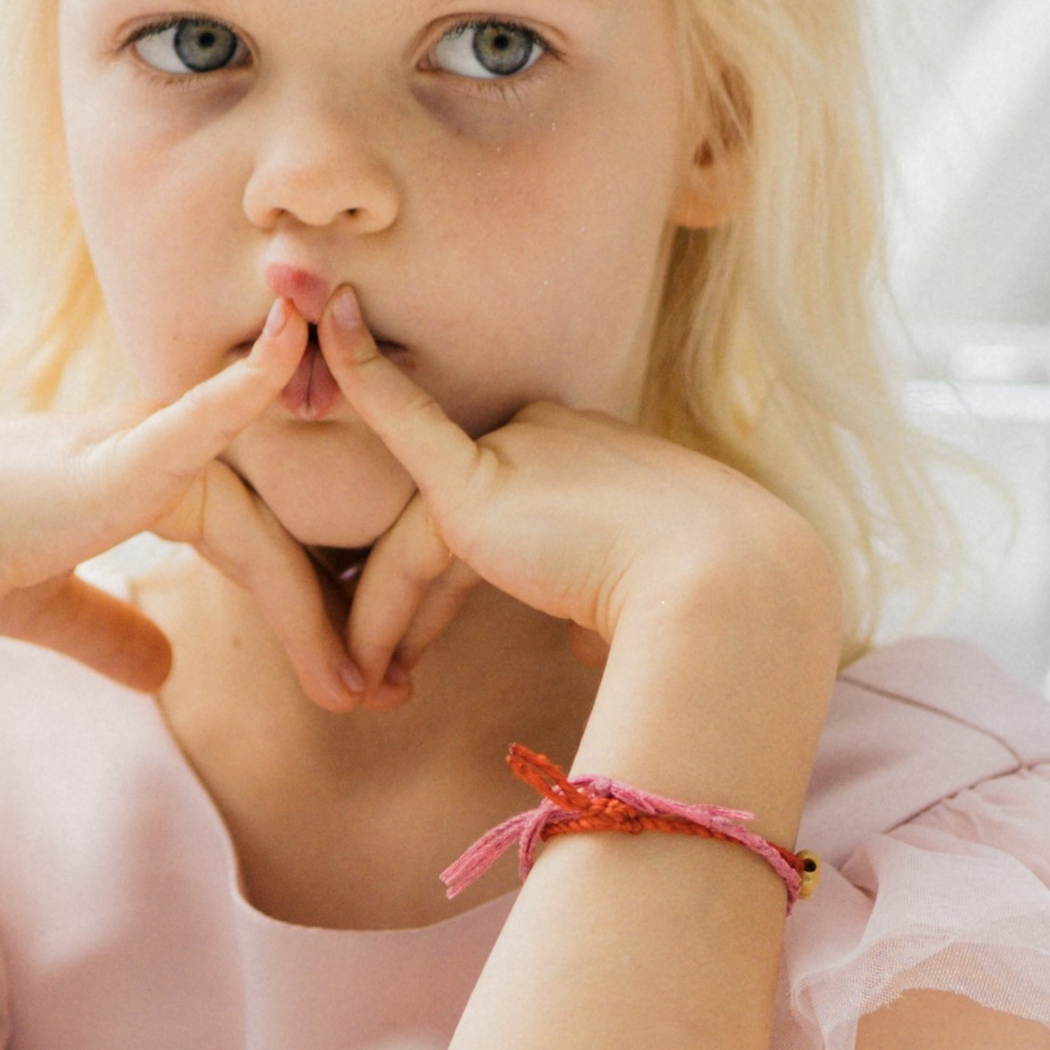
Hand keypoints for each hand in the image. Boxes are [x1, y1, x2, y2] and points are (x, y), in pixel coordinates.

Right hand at [0, 299, 370, 711]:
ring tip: (360, 688)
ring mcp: (143, 443)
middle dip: (332, 621)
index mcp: (137, 478)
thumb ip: (109, 628)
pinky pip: (215, 417)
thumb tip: (163, 667)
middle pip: (270, 539)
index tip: (342, 682)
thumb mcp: (50, 608)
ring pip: (259, 531)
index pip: (248, 543)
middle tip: (386, 694)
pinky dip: (264, 388)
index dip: (298, 611)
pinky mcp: (129, 452)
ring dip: (310, 614)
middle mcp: (152, 449)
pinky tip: (312, 374)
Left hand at [315, 286, 839, 693]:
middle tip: (380, 684)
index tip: (417, 649)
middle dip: (409, 613)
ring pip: (417, 543)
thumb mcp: (647, 609)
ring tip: (366, 691)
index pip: (496, 529)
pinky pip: (401, 431)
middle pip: (447, 535)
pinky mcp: (481, 479)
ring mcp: (519, 450)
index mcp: (594, 472)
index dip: (445, 595)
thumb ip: (596, 602)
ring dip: (384, 621)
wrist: (730, 595)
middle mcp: (555, 441)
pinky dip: (362, 383)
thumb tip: (581, 633)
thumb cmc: (711, 616)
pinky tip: (319, 357)